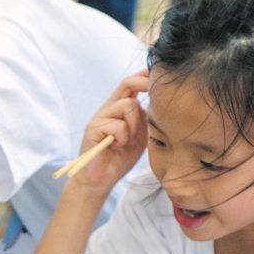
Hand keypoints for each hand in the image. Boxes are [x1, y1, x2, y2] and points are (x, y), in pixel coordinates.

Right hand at [70, 71, 148, 192]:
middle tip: (155, 89)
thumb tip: (154, 104)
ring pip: (127, 105)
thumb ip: (144, 120)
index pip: (132, 84)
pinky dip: (123, 138)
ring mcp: (99, 117)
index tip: (160, 74)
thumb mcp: (139, 137)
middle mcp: (108, 109)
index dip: (145, 76)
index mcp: (120, 109)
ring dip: (134, 125)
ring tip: (128, 142)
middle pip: (126, 83)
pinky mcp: (93, 128)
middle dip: (144, 83)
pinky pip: (118, 125)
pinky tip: (116, 147)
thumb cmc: (120, 158)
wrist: (100, 180)